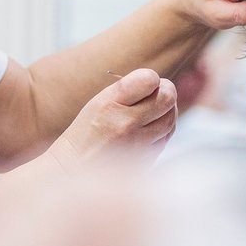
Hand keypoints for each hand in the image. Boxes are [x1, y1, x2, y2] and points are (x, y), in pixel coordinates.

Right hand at [50, 68, 176, 167]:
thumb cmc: (89, 130)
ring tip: (154, 110)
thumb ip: (129, 89)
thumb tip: (161, 85)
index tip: (146, 83)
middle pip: (167, 98)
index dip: (151, 78)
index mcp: (109, 104)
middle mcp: (125, 123)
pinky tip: (153, 126)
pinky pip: (167, 137)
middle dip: (166, 92)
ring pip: (170, 118)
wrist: (75, 167)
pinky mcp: (145, 159)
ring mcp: (137, 144)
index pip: (149, 79)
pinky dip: (164, 128)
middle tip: (157, 94)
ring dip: (167, 111)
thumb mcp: (99, 101)